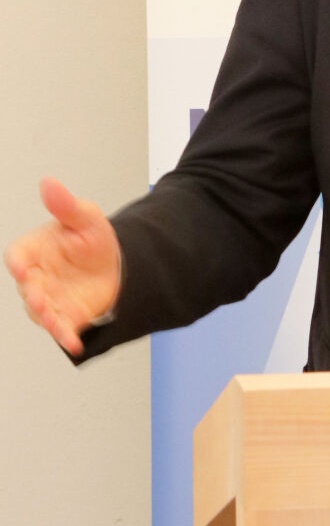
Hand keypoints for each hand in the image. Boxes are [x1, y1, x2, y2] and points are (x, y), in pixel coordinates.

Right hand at [4, 177, 121, 355]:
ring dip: (47, 318)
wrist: (116, 264)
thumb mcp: (84, 217)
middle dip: (32, 294)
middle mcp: (36, 277)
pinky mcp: (65, 316)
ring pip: (41, 311)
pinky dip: (66, 337)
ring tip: (56, 322)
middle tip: (39, 298)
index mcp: (34, 249)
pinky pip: (62, 328)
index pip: (18, 255)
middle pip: (27, 288)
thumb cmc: (91, 238)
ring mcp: (49, 298)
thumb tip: (49, 182)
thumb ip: (65, 205)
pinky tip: (74, 343)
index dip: (18, 262)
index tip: (21, 268)